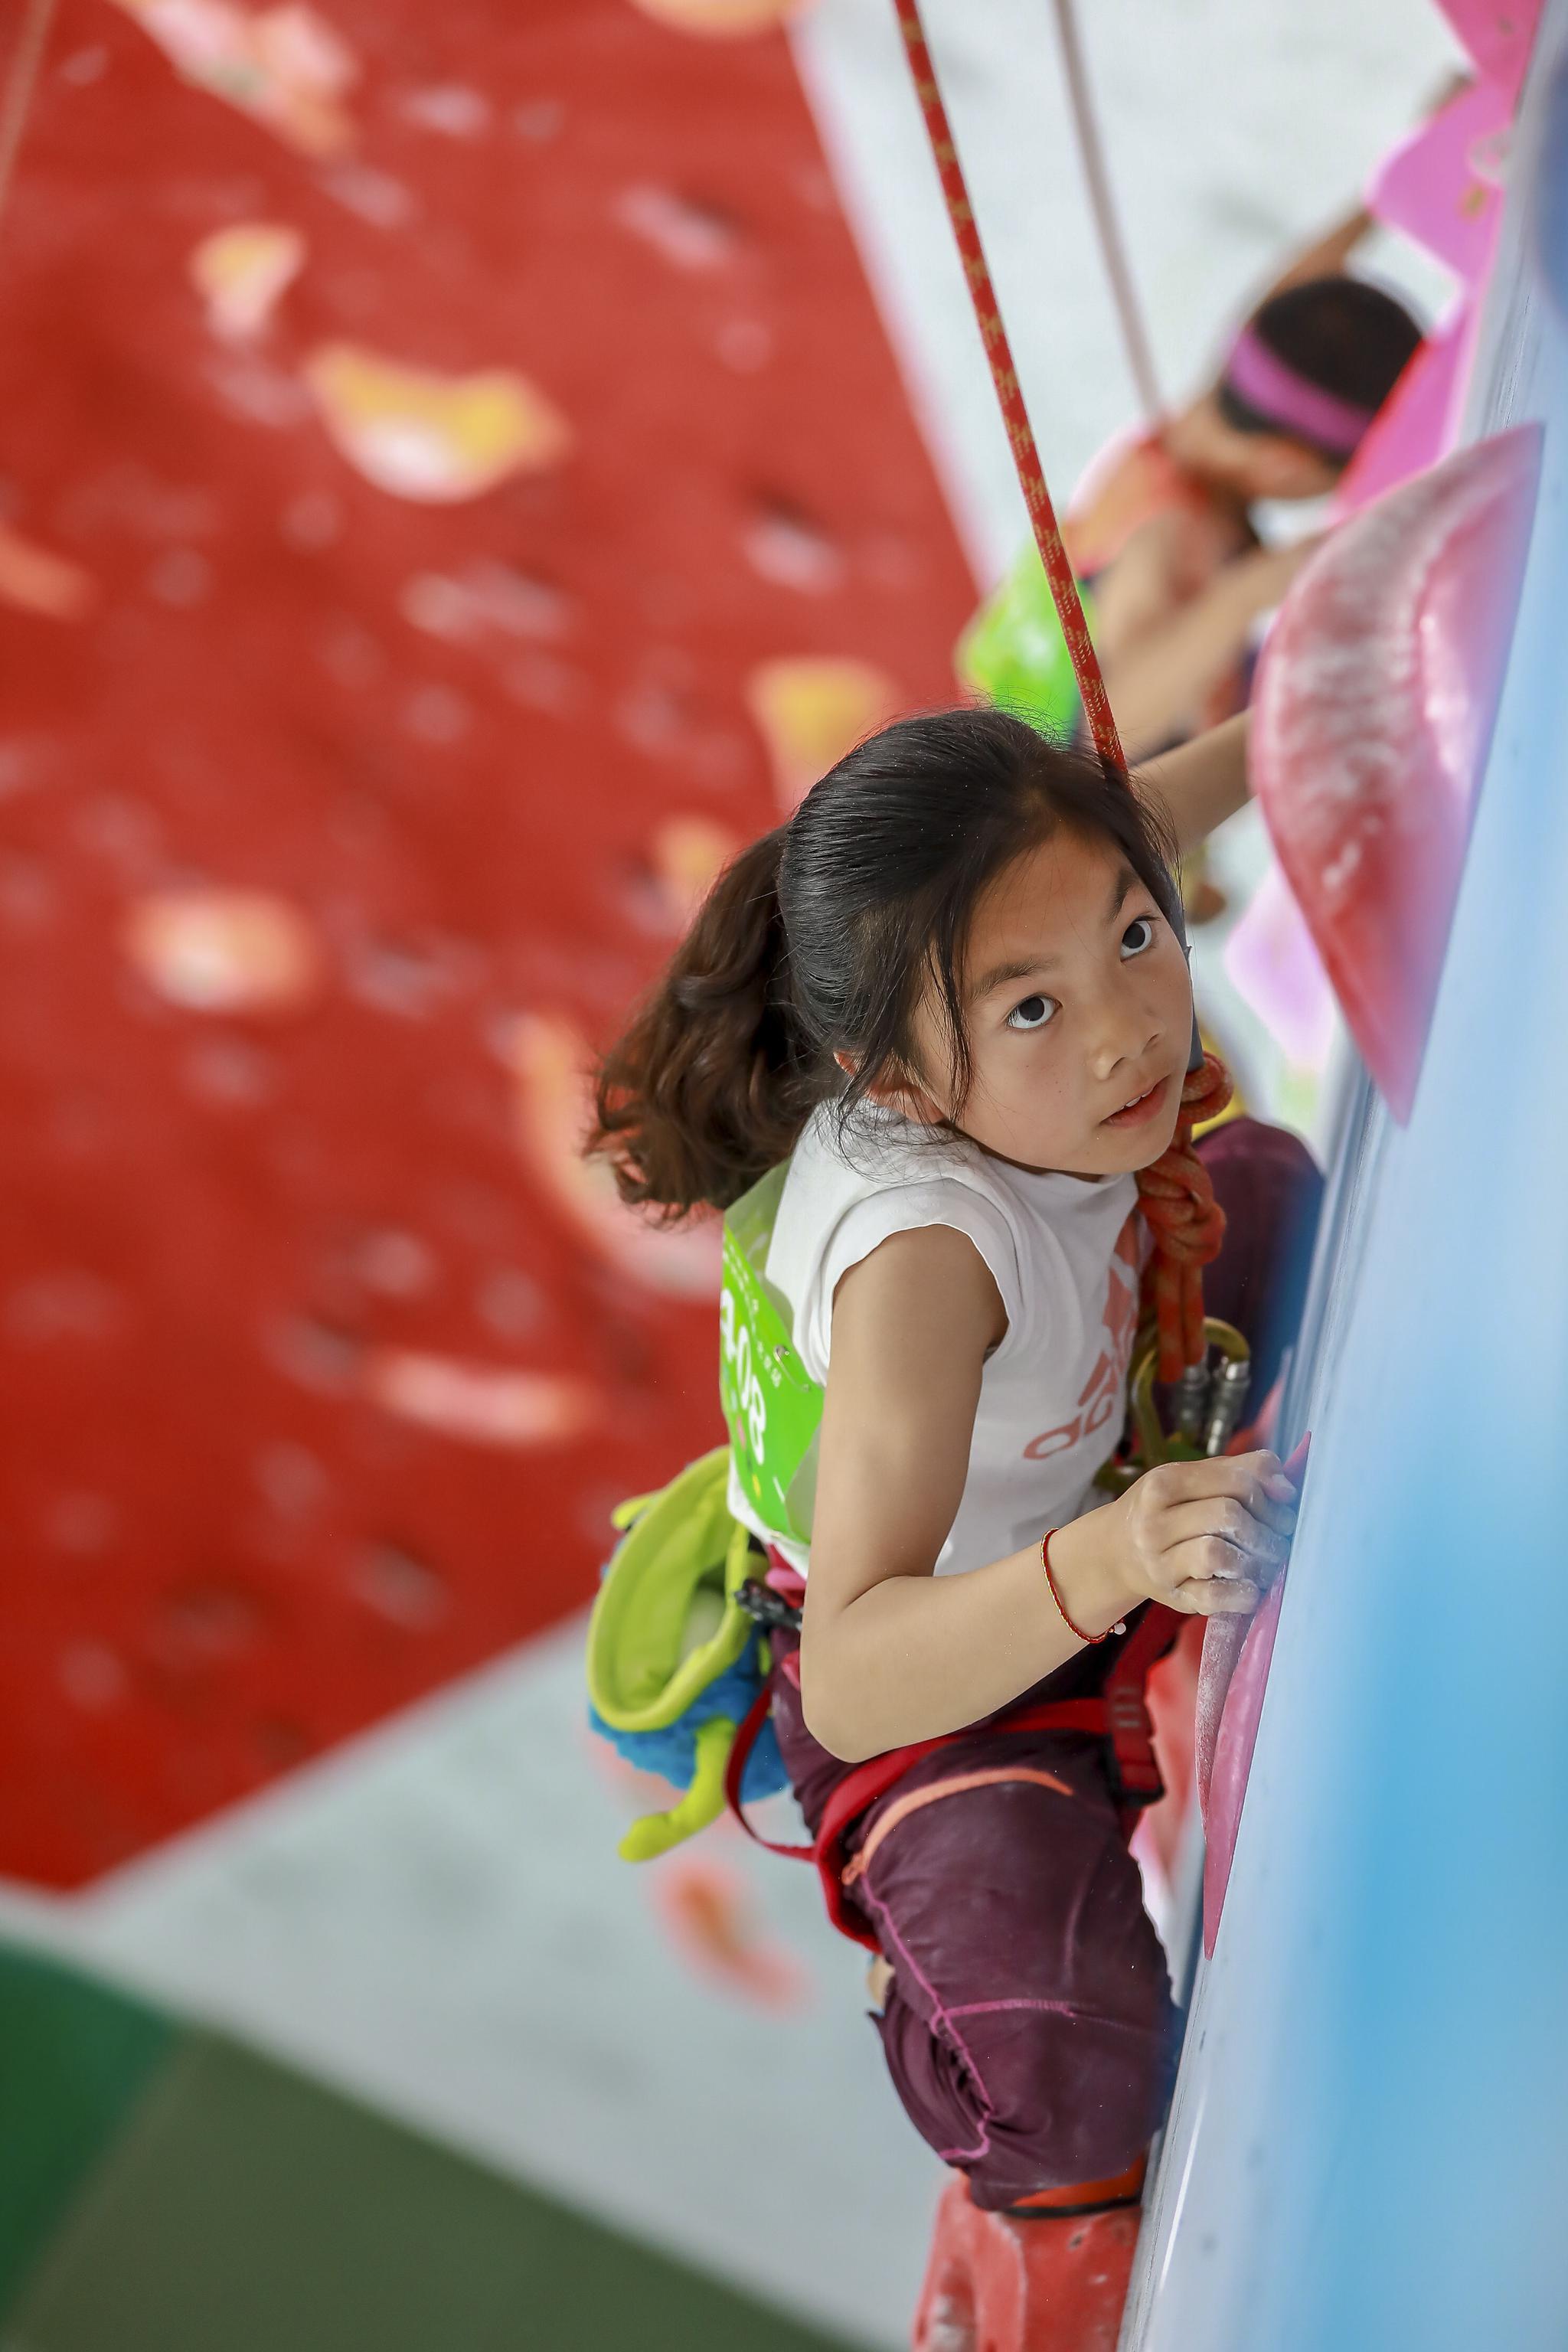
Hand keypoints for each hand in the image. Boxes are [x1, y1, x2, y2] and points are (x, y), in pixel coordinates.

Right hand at [1103, 1448, 1297, 1617]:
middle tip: (1280, 1538)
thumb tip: (1286, 1488)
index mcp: (1163, 1483)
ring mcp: (1160, 1563)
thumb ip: (1239, 1470)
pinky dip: (1241, 1594)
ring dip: (1255, 1560)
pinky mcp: (1171, 1597)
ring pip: (1218, 1555)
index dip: (1270, 1493)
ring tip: (1266, 1561)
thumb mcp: (1190, 1478)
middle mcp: (1154, 1522)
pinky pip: (1214, 1597)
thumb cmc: (1165, 1510)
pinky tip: (1251, 1588)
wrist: (1115, 1552)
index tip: (1285, 1505)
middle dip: (1267, 1528)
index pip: (1234, 1480)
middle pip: (1228, 1515)